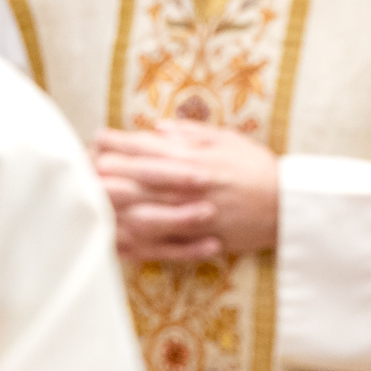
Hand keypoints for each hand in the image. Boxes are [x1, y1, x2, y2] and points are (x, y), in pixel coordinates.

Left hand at [92, 121, 280, 260]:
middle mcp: (191, 188)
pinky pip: (163, 243)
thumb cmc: (258, 169)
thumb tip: (156, 127)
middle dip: (108, 172)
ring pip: (145, 212)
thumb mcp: (228, 140)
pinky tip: (120, 235)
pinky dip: (140, 240)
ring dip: (117, 205)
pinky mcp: (199, 240)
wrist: (289, 207)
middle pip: (139, 180)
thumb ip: (191, 133)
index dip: (120, 144)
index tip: (97, 138)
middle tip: (81, 166)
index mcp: (196, 160)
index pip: (149, 150)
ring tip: (92, 198)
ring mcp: (194, 216)